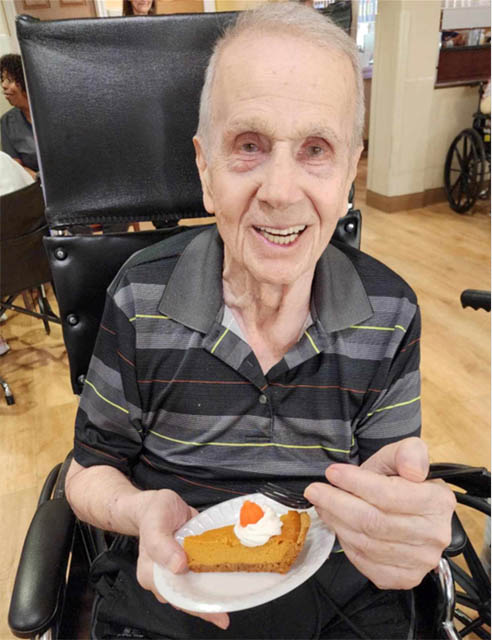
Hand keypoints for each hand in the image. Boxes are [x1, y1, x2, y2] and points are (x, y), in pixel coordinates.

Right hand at [135, 489, 229, 629]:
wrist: (160, 503)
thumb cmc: (154, 512)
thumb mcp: (155, 522)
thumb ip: (161, 544)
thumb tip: (178, 566)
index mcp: (152, 574)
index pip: (173, 596)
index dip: (194, 606)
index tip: (214, 611)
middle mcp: (165, 578)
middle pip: (186, 598)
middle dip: (207, 608)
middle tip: (225, 616)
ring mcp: (179, 572)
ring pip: (196, 589)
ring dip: (213, 596)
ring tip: (233, 602)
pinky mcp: (190, 564)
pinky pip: (203, 574)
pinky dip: (216, 578)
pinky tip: (231, 581)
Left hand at [304, 437, 455, 589]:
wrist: (405, 504)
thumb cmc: (400, 477)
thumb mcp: (404, 453)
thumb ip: (409, 452)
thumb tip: (413, 471)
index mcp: (438, 501)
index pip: (390, 495)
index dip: (356, 483)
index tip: (332, 473)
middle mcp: (434, 535)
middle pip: (374, 522)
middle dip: (337, 504)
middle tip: (315, 491)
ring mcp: (421, 560)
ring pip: (366, 544)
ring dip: (337, 522)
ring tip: (323, 505)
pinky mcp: (405, 578)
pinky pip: (366, 563)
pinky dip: (346, 544)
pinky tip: (339, 525)